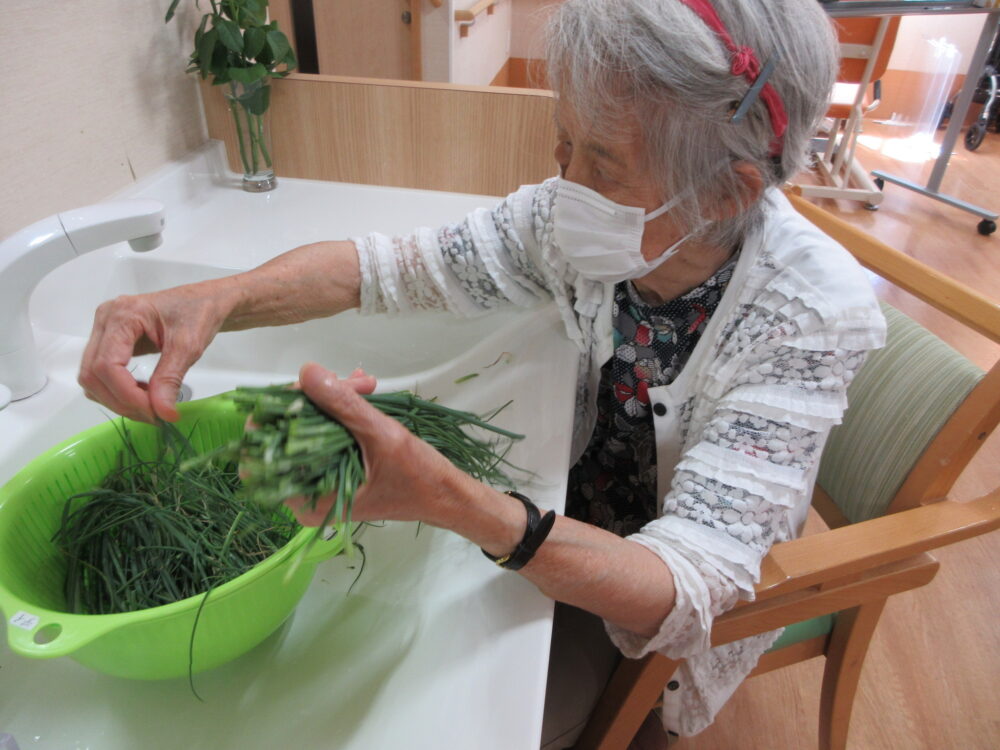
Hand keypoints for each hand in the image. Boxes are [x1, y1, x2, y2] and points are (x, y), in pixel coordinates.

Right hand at [78, 282, 235, 421]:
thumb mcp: (188, 346)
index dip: (127, 395)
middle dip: (121, 401)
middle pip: (93, 374)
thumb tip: (162, 413)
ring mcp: (103, 330)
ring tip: (150, 405)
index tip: (155, 412)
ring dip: (116, 399)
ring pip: (92, 377)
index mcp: (122, 314)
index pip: (107, 365)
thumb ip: (170, 379)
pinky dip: (117, 391)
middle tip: (154, 415)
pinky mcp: (108, 341)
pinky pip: (100, 373)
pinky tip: (143, 393)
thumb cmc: (198, 314)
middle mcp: (105, 320)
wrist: (203, 301)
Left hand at [283, 362, 468, 527]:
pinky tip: (361, 392)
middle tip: (355, 382)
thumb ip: (343, 405)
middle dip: (318, 398)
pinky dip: (340, 412)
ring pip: (306, 429)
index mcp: (307, 498)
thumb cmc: (418, 477)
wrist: (445, 496)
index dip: (280, 410)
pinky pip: (323, 434)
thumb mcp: (382, 436)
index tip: (310, 384)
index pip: (265, 449)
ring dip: (333, 400)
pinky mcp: (332, 470)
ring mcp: (318, 481)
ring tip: (366, 384)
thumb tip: (306, 372)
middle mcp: (305, 494)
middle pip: (287, 433)